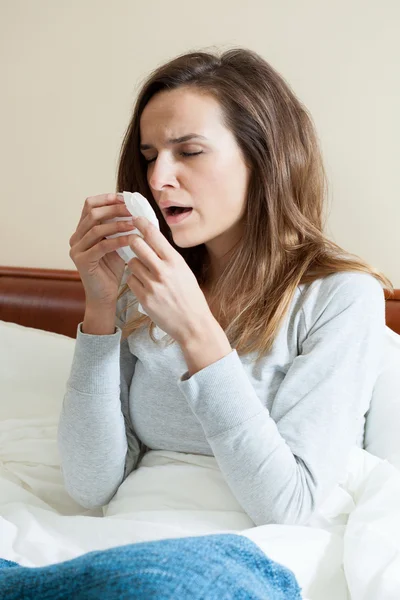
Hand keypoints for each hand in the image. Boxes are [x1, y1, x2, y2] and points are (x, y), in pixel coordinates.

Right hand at [69, 193, 135, 307]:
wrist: (104, 296)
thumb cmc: (112, 270)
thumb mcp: (117, 243)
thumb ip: (119, 227)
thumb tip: (135, 208)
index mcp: (82, 230)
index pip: (89, 205)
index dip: (107, 198)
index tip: (125, 197)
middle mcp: (75, 237)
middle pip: (92, 213)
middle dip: (114, 208)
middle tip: (132, 209)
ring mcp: (76, 249)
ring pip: (96, 228)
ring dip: (118, 224)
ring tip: (134, 223)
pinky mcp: (82, 261)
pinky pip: (101, 246)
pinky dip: (118, 240)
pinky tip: (131, 238)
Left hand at [125, 216, 213, 343]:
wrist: (193, 324)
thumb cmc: (190, 296)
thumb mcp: (184, 271)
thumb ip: (168, 257)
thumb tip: (152, 240)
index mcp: (175, 261)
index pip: (154, 235)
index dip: (142, 224)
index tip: (135, 218)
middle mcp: (163, 271)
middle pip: (137, 245)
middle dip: (132, 242)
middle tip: (133, 242)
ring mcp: (152, 285)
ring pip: (132, 264)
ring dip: (135, 265)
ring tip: (146, 273)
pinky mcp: (144, 298)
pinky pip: (131, 281)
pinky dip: (135, 281)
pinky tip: (145, 287)